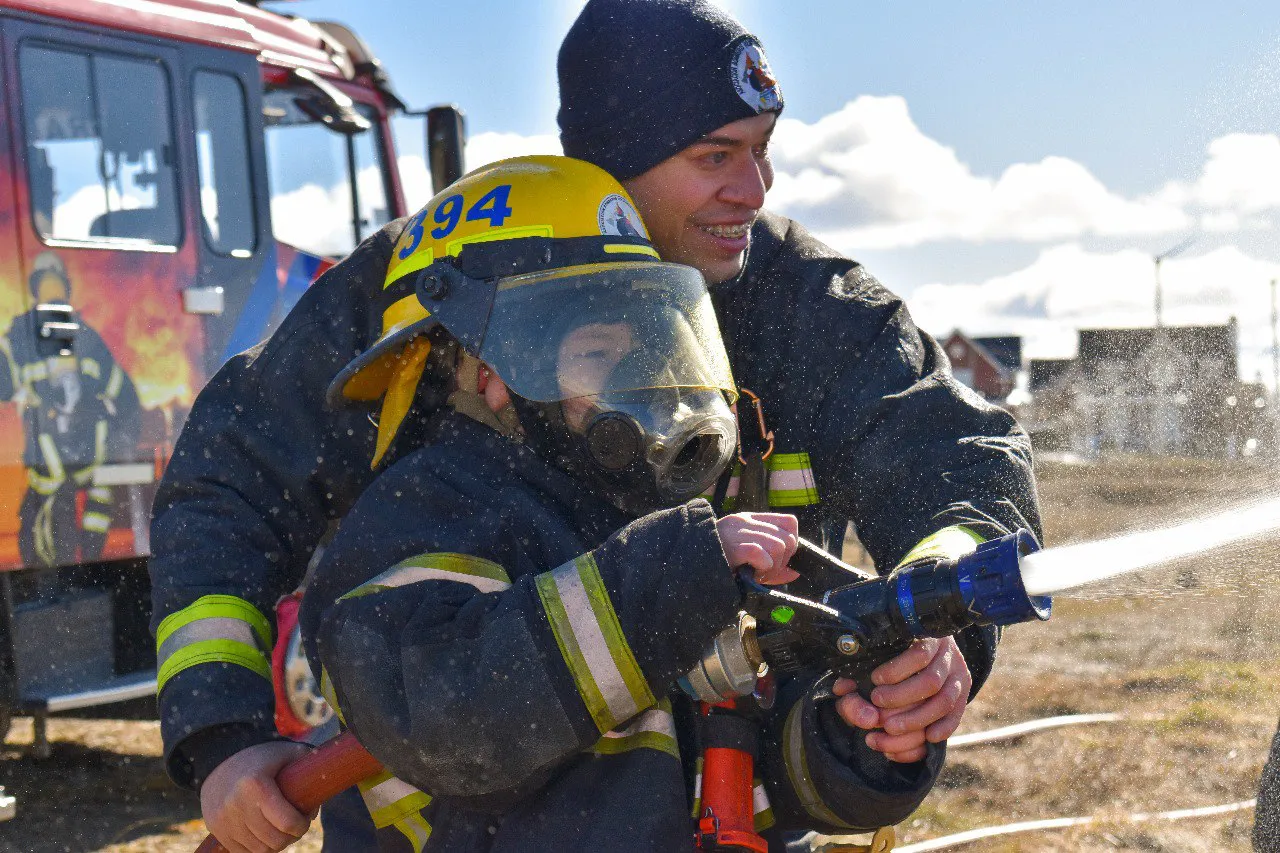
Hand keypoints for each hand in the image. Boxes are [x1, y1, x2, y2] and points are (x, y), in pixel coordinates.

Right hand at [200, 741, 313, 852]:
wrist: (218, 761)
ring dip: (275, 844)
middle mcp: (236, 805)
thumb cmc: (262, 758)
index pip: (286, 822)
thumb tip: (319, 798)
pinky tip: (264, 834)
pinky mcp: (216, 831)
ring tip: (281, 830)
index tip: (305, 819)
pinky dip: (258, 848)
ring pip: (260, 850)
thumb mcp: (286, 753)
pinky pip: (243, 852)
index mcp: (255, 785)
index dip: (302, 826)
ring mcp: (223, 820)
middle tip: (296, 827)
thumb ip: (308, 766)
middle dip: (291, 837)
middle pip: (274, 841)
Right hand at [715, 512, 800, 584]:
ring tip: (755, 573)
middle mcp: (744, 522)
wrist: (687, 566)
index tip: (779, 559)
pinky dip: (762, 569)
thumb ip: (771, 562)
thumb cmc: (717, 563)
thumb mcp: (746, 557)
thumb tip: (795, 572)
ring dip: (772, 567)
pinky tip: (751, 574)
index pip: (788, 522)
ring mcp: (737, 532)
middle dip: (782, 561)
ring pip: (778, 546)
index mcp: (748, 520)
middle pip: (787, 537)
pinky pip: (761, 555)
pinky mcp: (732, 546)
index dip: (791, 542)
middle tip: (766, 571)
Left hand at [832, 636, 971, 762]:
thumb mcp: (875, 654)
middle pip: (931, 681)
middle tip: (877, 705)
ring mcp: (958, 674)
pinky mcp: (963, 694)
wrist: (929, 647)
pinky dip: (942, 728)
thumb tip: (842, 689)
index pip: (918, 654)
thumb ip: (856, 670)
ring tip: (890, 728)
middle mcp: (947, 654)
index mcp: (926, 636)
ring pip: (945, 701)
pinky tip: (926, 737)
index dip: (896, 670)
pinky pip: (956, 715)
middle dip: (901, 698)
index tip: (874, 680)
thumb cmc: (894, 650)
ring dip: (917, 719)